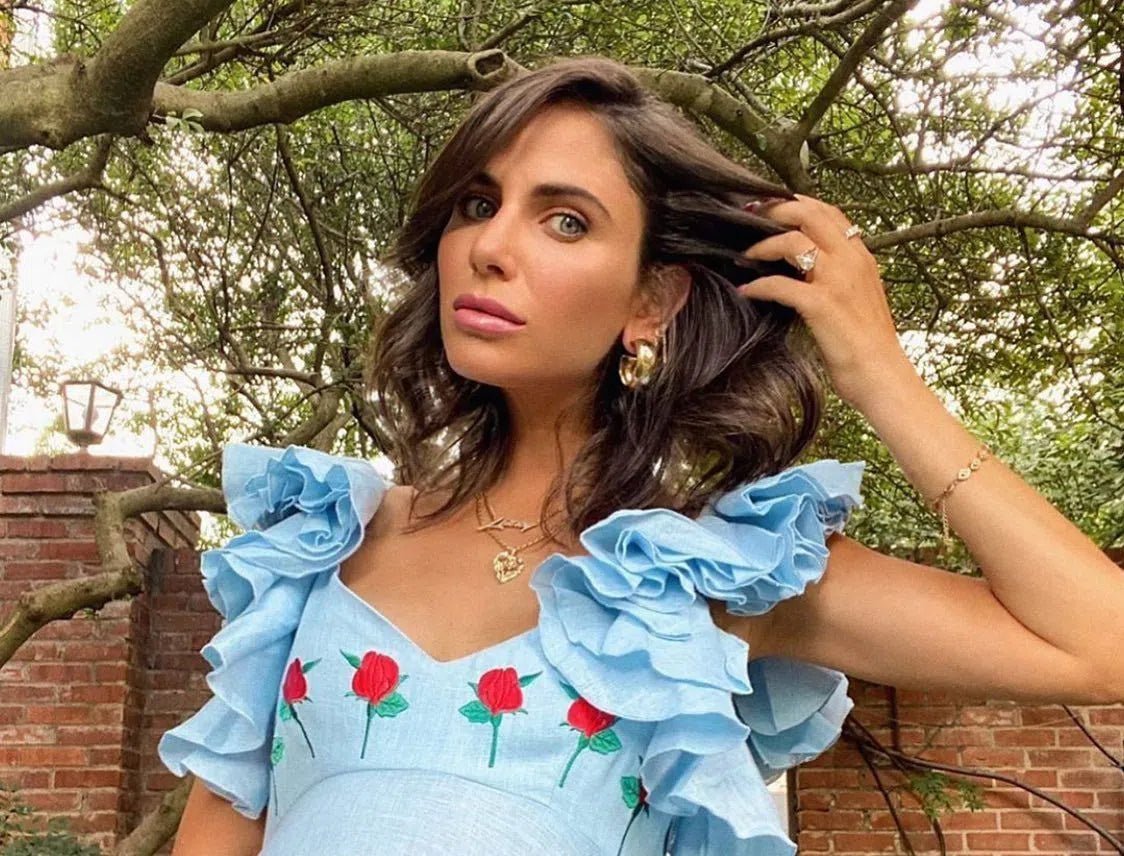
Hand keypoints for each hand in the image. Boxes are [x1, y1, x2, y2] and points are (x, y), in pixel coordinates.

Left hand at [737, 193, 917, 409]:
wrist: (883, 376)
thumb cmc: (868, 345)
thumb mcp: (860, 298)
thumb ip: (840, 276)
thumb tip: (807, 267)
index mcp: (861, 258)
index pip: (830, 212)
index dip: (798, 203)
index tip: (771, 206)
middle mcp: (851, 261)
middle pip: (810, 214)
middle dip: (775, 210)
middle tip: (749, 215)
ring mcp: (837, 281)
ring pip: (793, 241)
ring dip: (762, 245)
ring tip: (744, 255)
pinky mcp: (822, 304)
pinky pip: (780, 284)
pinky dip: (758, 285)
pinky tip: (747, 291)